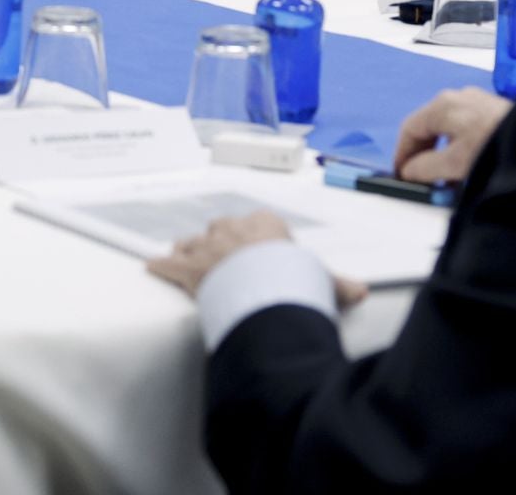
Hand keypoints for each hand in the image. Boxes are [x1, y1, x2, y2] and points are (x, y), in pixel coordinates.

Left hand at [147, 211, 366, 307]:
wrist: (263, 286)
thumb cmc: (292, 278)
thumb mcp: (321, 279)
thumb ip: (339, 284)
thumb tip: (363, 291)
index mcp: (265, 224)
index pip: (259, 224)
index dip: (256, 240)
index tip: (258, 252)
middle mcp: (232, 229)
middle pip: (222, 230)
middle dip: (221, 243)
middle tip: (223, 259)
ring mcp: (207, 246)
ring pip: (192, 242)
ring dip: (191, 252)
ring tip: (188, 259)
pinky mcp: (186, 266)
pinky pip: (167, 263)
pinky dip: (160, 267)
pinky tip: (153, 266)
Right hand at [394, 87, 512, 183]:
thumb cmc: (494, 147)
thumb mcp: (454, 164)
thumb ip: (425, 168)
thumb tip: (409, 171)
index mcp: (442, 105)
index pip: (409, 129)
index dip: (401, 155)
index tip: (401, 177)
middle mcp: (458, 97)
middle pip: (428, 127)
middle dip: (421, 155)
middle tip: (420, 180)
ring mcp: (477, 102)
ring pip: (447, 129)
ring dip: (440, 153)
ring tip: (445, 178)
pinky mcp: (494, 111)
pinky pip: (465, 129)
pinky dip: (458, 147)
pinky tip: (467, 166)